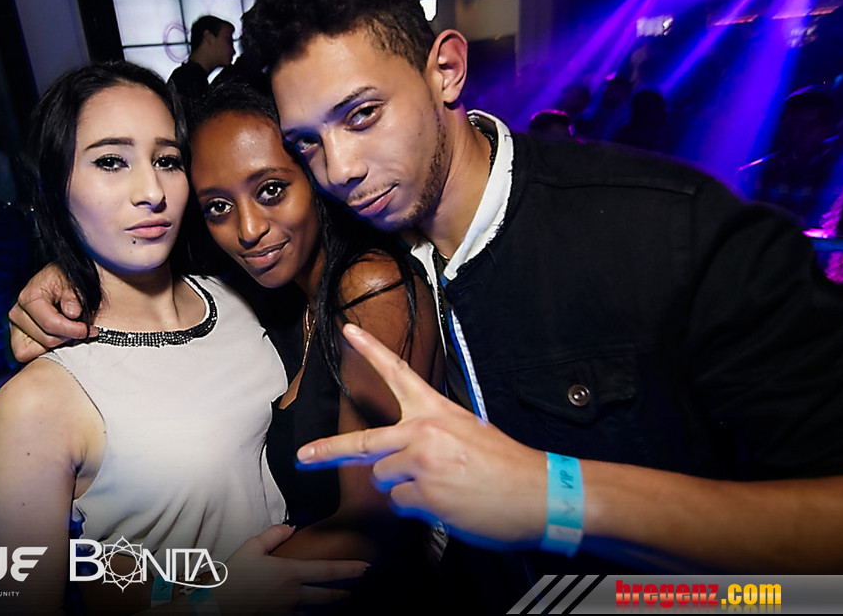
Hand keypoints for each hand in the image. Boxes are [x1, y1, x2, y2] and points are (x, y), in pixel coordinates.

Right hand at [8, 263, 92, 362]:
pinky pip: (26, 354)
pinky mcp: (18, 336)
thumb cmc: (66, 281)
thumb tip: (72, 312)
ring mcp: (15, 326)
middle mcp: (18, 312)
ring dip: (56, 344)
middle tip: (82, 329)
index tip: (91, 330)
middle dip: (68, 337)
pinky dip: (44, 349)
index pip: (51, 325)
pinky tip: (58, 337)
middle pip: (46, 340)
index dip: (75, 330)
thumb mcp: (74, 283)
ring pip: (35, 350)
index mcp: (29, 298)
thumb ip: (74, 297)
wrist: (58, 280)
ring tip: (69, 331)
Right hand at [215, 524, 368, 612]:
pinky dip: (313, 614)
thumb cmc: (232, 577)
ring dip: (332, 605)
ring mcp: (288, 611)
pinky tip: (317, 611)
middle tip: (357, 587)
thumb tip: (290, 527)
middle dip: (346, 592)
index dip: (351, 569)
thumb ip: (273, 535)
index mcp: (290, 573)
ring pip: (319, 611)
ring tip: (341, 600)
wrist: (215, 606)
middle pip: (330, 596)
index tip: (367, 567)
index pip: (329, 571)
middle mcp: (294, 594)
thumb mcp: (251, 548)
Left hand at [297, 324, 547, 548]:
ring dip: (405, 489)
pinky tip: (448, 504)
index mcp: (436, 410)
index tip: (347, 331)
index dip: (370, 350)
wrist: (538, 493)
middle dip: (328, 451)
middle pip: (364, 443)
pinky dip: (420, 509)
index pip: (397, 372)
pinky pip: (402, 505)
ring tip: (442, 488)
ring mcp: (421, 464)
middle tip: (304, 456)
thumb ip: (428, 438)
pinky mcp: (424, 495)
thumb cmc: (506, 465)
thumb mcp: (468, 433)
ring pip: (385, 481)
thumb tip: (400, 460)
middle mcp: (423, 432)